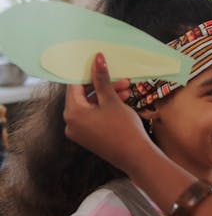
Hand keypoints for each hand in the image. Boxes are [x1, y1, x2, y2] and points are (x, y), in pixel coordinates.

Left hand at [64, 53, 151, 172]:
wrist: (136, 156)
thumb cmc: (123, 129)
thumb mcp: (111, 100)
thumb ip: (101, 79)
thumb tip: (97, 59)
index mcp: (72, 113)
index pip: (75, 86)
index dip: (88, 73)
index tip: (100, 65)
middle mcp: (71, 123)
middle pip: (84, 96)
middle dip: (103, 85)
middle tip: (121, 79)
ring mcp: (80, 132)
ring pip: (91, 106)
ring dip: (107, 96)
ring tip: (126, 90)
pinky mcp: (89, 137)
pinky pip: (94, 116)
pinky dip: (105, 108)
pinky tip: (121, 101)